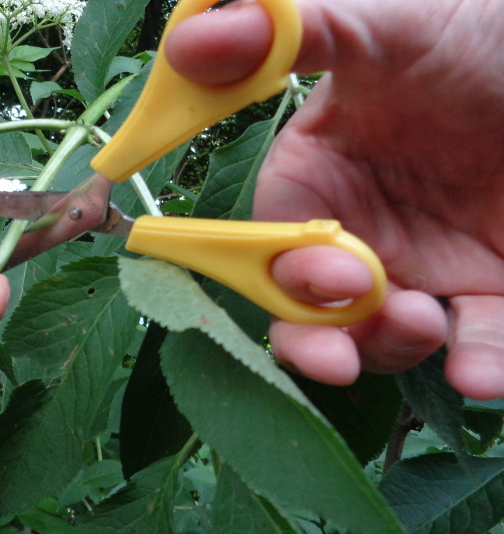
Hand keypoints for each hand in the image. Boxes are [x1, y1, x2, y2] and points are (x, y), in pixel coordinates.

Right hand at [165, 0, 503, 397]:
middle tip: (341, 353)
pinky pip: (482, 346)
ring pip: (385, 341)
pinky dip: (480, 367)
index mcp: (314, 181)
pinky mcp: (496, 291)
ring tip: (428, 323)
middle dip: (318, 342)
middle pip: (312, 313)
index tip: (333, 275)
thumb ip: (287, 34)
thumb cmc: (476, 33)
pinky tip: (479, 373)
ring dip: (392, 350)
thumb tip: (187, 41)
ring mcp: (427, 267)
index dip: (283, 276)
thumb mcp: (381, 25)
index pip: (269, 248)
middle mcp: (359, 232)